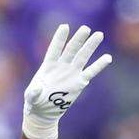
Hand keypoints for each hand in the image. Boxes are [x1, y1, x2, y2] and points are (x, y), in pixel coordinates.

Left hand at [22, 24, 112, 138]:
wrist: (44, 112)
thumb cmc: (34, 102)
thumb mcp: (30, 98)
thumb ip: (33, 93)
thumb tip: (36, 89)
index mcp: (48, 66)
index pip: (55, 49)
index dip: (59, 38)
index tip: (65, 26)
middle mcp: (61, 66)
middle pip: (71, 50)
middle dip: (78, 39)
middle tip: (85, 29)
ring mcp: (71, 73)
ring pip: (82, 57)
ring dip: (90, 46)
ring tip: (99, 35)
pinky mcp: (79, 82)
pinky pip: (91, 72)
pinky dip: (99, 65)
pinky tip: (107, 58)